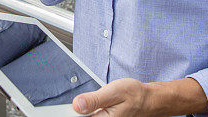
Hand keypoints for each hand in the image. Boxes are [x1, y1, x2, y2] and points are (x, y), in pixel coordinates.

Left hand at [72, 77, 207, 116]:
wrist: (147, 100)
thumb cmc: (134, 95)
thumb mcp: (113, 92)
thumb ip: (94, 99)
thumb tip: (76, 105)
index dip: (69, 112)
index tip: (60, 107)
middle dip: (77, 110)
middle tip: (83, 100)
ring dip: (83, 110)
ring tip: (91, 102)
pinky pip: (91, 116)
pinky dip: (88, 111)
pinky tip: (93, 105)